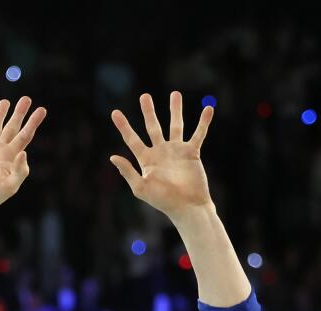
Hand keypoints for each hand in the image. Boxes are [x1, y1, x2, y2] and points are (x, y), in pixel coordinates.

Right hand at [0, 97, 45, 216]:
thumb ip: (19, 171)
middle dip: (19, 113)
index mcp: (11, 158)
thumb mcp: (10, 187)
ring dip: (0, 114)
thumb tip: (24, 152)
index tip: (42, 110)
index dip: (33, 122)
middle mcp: (0, 151)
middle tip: (27, 99)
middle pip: (12, 127)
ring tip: (5, 102)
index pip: (25, 136)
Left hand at [110, 91, 214, 217]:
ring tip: (175, 94)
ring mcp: (177, 151)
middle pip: (153, 127)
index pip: (132, 139)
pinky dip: (203, 122)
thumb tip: (112, 156)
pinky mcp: (191, 153)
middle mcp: (161, 152)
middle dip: (149, 111)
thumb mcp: (141, 188)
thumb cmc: (163, 201)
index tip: (114, 112)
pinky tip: (208, 109)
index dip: (123, 126)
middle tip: (144, 96)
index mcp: (146, 160)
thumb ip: (128, 171)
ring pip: (176, 125)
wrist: (187, 207)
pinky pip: (198, 134)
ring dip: (175, 110)